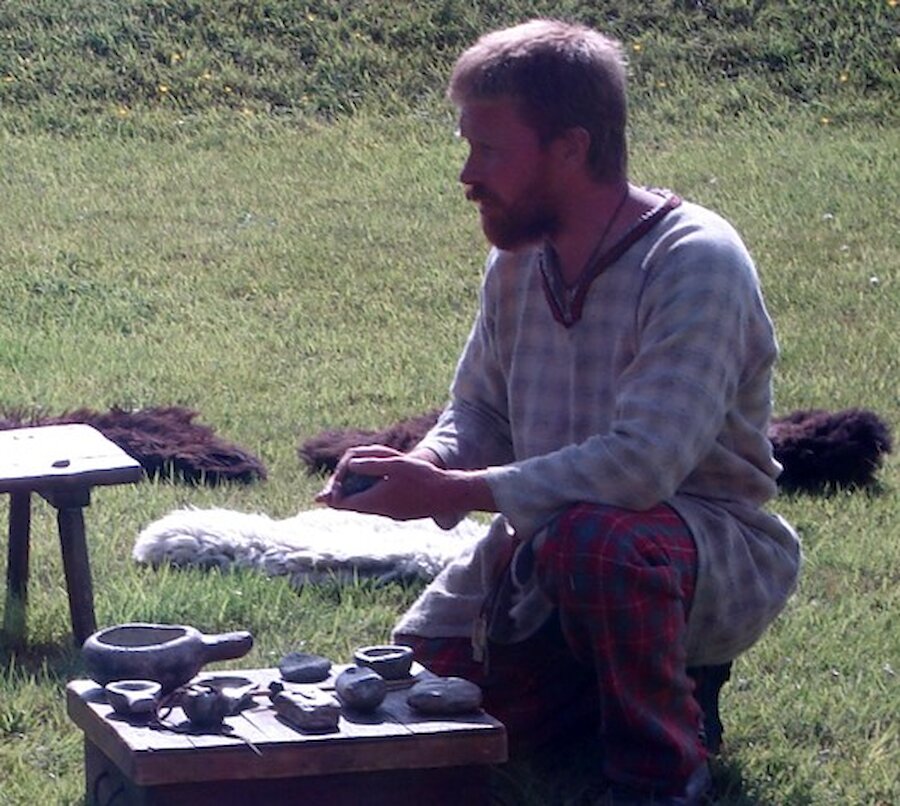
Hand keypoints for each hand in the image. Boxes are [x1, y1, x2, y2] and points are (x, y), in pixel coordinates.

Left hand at [315, 445, 493, 524]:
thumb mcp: (395, 464)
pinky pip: (378, 506)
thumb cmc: (424, 477)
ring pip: (365, 506)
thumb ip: (371, 465)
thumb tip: (350, 465)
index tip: (324, 490)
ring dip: (357, 495)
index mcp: (375, 500)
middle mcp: (380, 511)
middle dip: (342, 494)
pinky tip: (373, 488)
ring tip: (350, 484)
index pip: (343, 503)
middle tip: (330, 488)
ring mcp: (392, 514)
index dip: (332, 494)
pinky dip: (370, 497)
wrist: (449, 494)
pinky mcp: (401, 513)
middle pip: (352, 506)